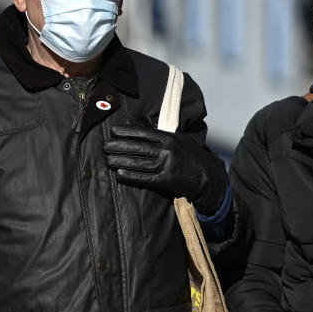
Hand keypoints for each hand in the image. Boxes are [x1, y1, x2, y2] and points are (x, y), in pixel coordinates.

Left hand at [104, 125, 228, 214]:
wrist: (208, 176)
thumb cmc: (191, 157)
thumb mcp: (180, 140)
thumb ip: (163, 136)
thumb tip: (142, 130)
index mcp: (169, 137)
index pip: (142, 133)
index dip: (126, 132)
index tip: (113, 132)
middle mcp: (167, 149)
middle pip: (137, 147)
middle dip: (118, 146)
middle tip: (104, 146)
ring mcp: (167, 165)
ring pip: (138, 162)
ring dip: (119, 161)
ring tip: (107, 160)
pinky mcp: (167, 180)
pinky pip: (145, 178)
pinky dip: (131, 176)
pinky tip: (119, 174)